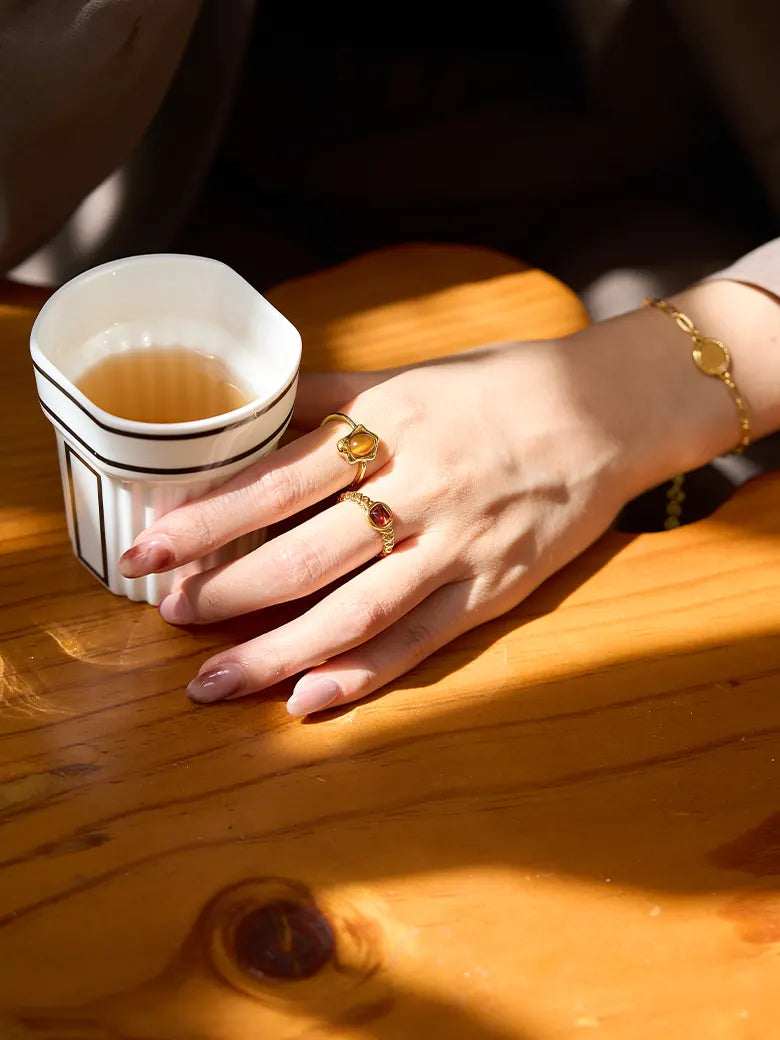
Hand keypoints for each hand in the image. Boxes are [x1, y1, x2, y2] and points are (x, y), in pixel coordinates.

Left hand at [119, 339, 641, 715]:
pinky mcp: (495, 587)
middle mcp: (420, 486)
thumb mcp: (409, 375)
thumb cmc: (499, 387)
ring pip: (353, 610)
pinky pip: (420, 639)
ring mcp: (460, 544)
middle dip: (225, 590)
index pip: (276, 479)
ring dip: (275, 651)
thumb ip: (328, 398)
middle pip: (303, 553)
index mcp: (390, 423)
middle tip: (169, 616)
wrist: (608, 411)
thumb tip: (248, 415)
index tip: (150, 550)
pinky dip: (363, 673)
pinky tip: (307, 701)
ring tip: (211, 682)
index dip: (206, 519)